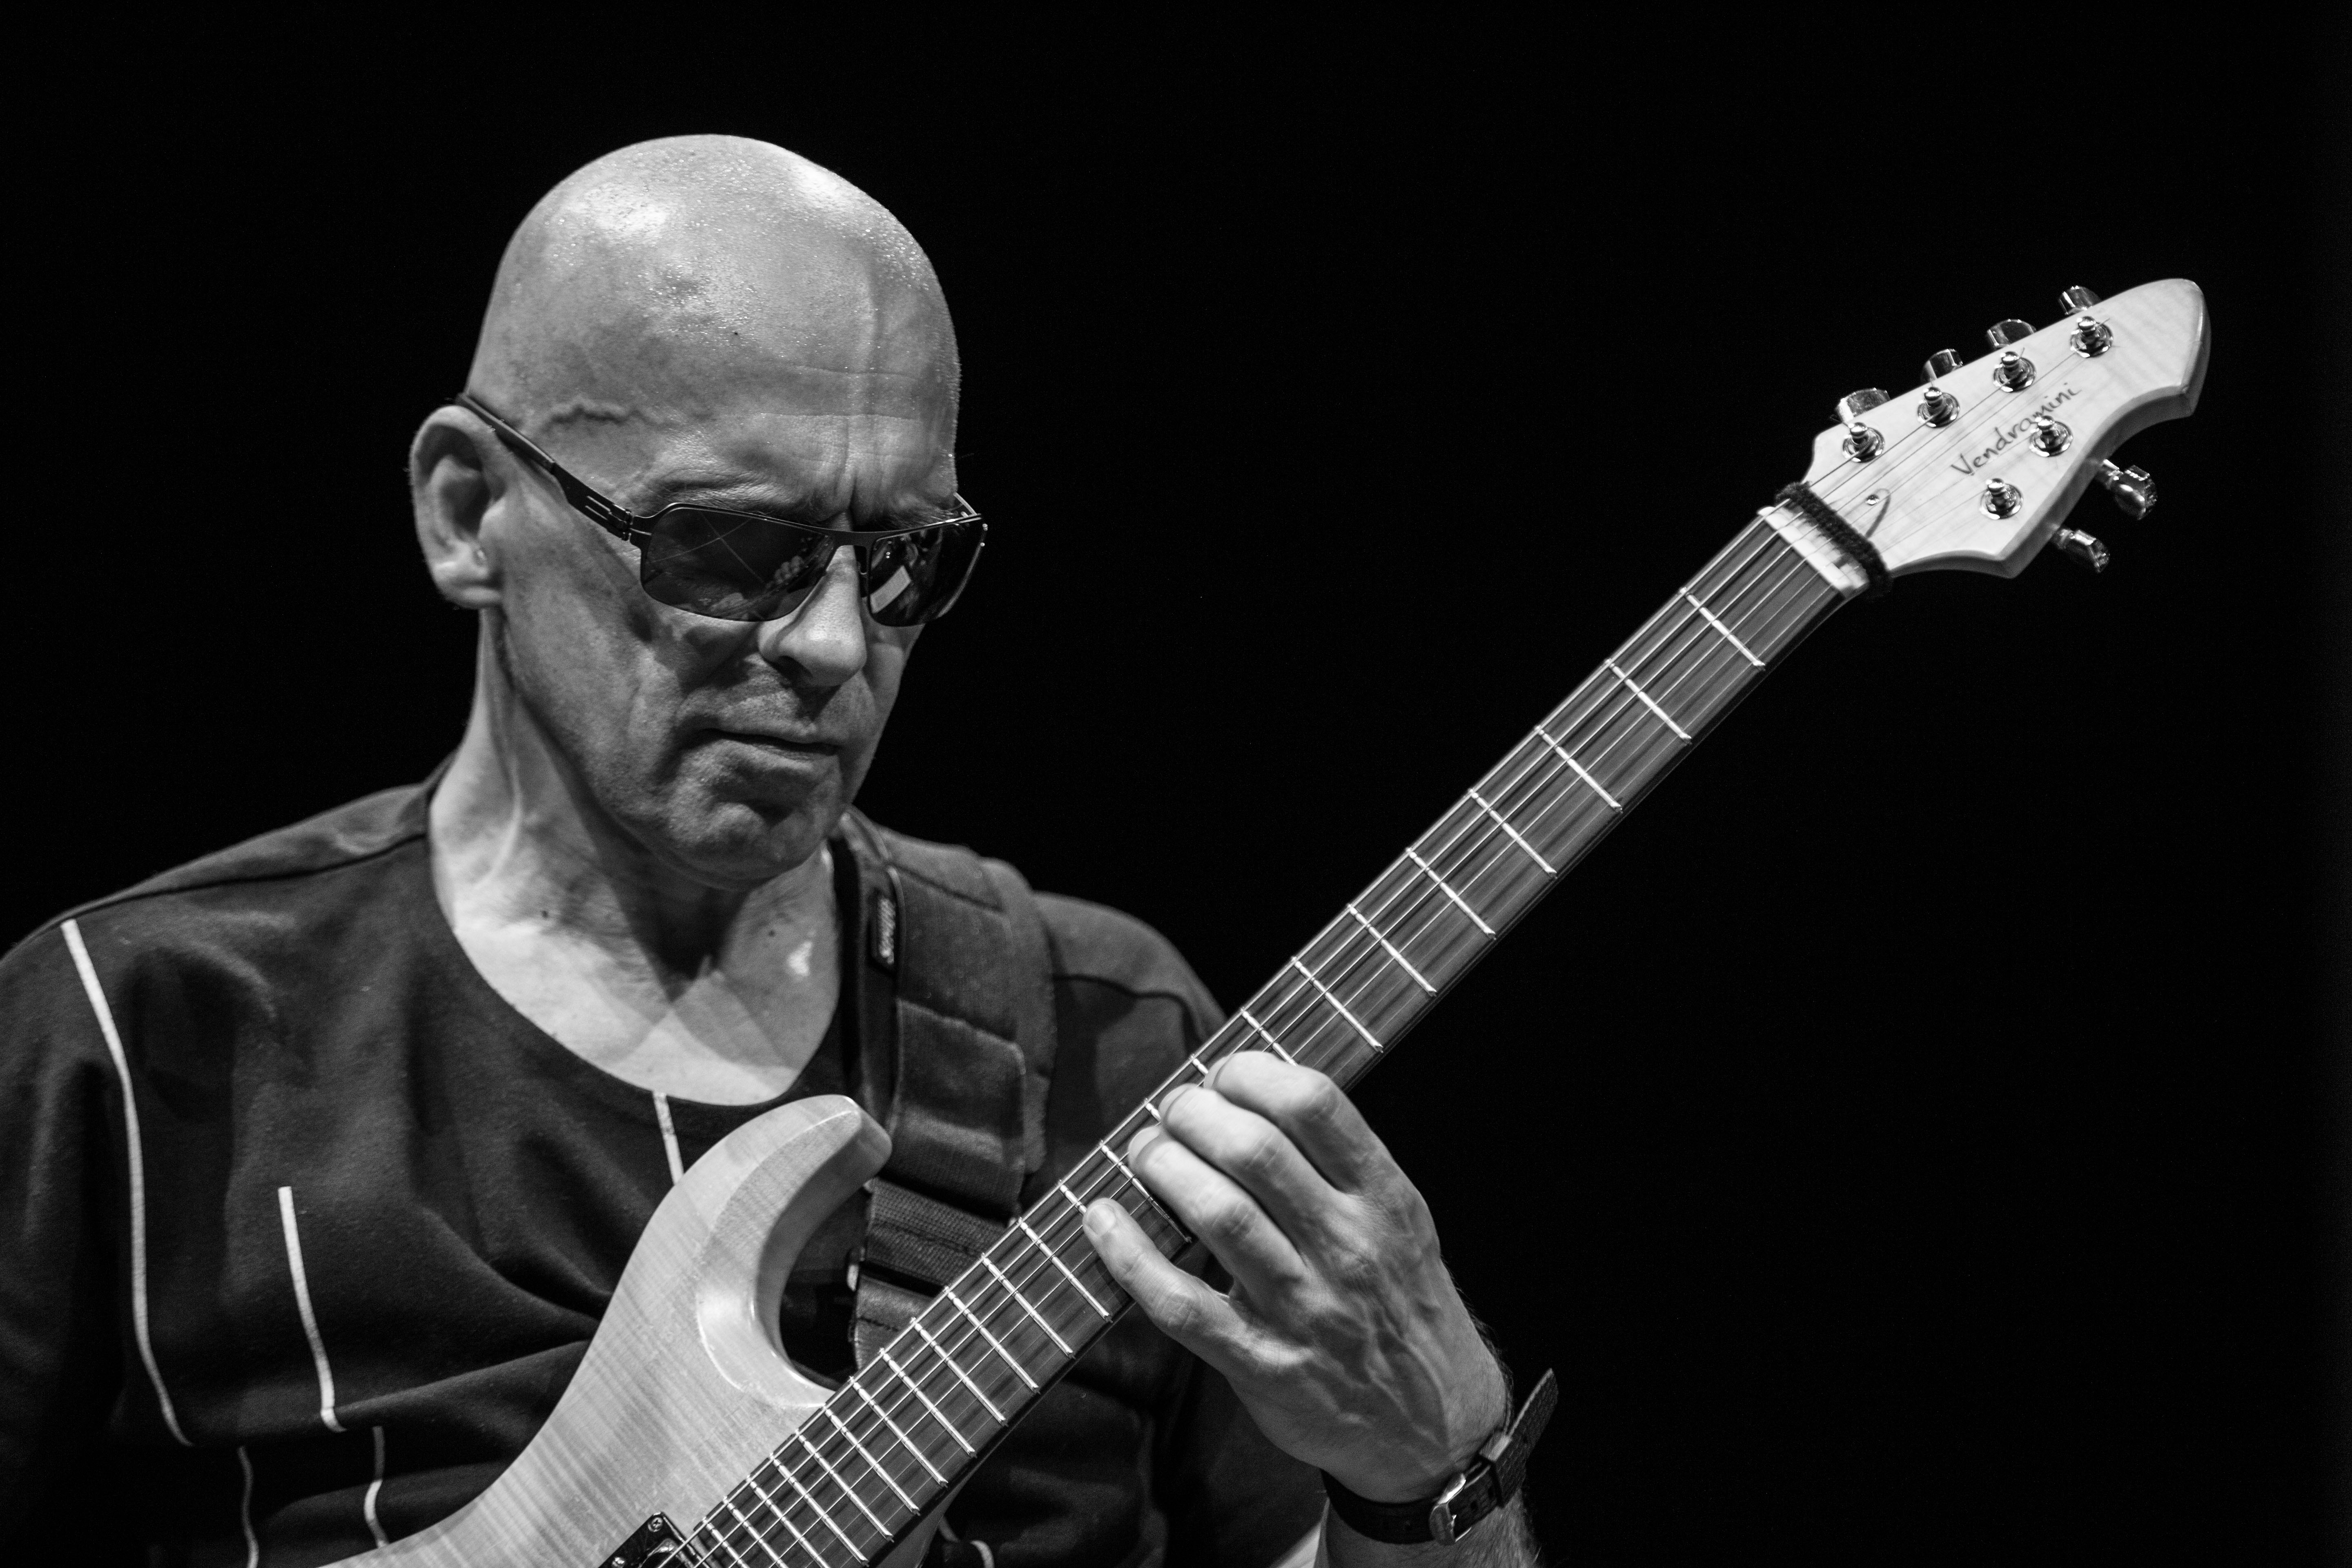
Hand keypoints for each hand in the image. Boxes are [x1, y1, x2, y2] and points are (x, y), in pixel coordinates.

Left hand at [1081, 1050, 1508, 1504]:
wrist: (1432, 1424)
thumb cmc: (1399, 1303)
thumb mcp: (1398, 1220)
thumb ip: (1339, 1162)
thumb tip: (1251, 1092)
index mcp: (1384, 1198)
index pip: (1314, 1104)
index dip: (1250, 1072)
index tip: (1222, 1074)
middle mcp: (1348, 1247)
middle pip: (1254, 1151)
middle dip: (1195, 1115)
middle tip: (1173, 1112)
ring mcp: (1304, 1308)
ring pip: (1219, 1215)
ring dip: (1164, 1168)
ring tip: (1145, 1153)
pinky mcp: (1262, 1363)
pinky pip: (1182, 1304)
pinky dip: (1130, 1257)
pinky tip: (1102, 1220)